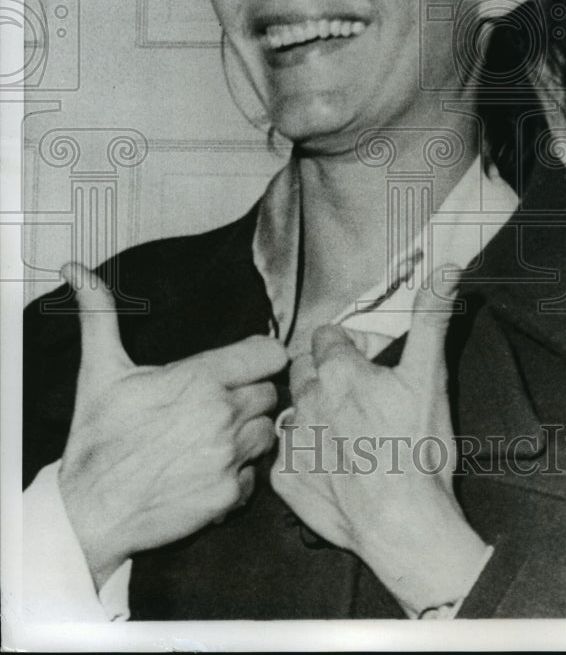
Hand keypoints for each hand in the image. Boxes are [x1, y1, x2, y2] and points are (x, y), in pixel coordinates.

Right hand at [58, 262, 287, 589]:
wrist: (87, 511)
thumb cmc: (97, 441)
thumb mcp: (100, 371)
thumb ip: (100, 315)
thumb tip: (78, 272)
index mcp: (199, 379)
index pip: (269, 354)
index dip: (258, 358)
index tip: (244, 366)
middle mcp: (222, 415)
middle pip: (269, 393)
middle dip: (248, 397)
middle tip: (216, 406)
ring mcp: (228, 456)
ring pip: (268, 433)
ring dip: (248, 435)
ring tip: (213, 438)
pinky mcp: (228, 496)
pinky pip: (255, 476)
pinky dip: (238, 475)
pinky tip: (209, 470)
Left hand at [270, 266, 487, 615]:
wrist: (404, 524)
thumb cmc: (417, 451)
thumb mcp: (431, 375)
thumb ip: (432, 318)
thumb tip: (445, 270)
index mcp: (338, 371)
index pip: (327, 337)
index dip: (350, 347)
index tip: (369, 365)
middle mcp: (306, 400)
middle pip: (306, 371)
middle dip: (328, 378)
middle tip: (361, 400)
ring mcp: (293, 441)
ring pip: (295, 412)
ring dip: (315, 416)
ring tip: (350, 436)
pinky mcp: (286, 480)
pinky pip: (288, 458)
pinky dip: (307, 459)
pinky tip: (336, 468)